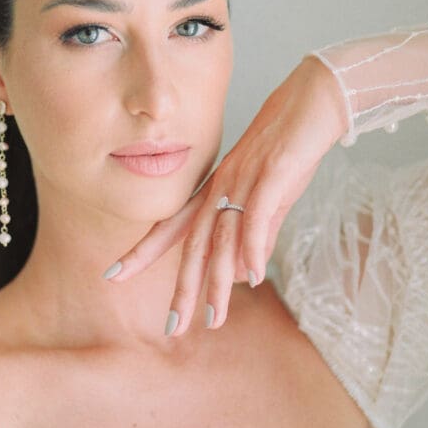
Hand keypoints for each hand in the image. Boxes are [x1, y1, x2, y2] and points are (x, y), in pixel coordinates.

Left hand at [102, 56, 348, 335]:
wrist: (314, 101)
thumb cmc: (292, 147)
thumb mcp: (271, 197)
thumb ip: (258, 233)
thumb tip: (249, 273)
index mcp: (214, 190)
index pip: (172, 227)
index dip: (143, 252)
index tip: (113, 274)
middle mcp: (221, 187)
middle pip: (194, 244)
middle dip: (182, 288)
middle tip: (170, 327)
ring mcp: (244, 180)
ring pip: (223, 239)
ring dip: (218, 282)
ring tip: (212, 318)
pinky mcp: (272, 174)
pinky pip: (258, 217)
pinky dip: (254, 248)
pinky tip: (253, 277)